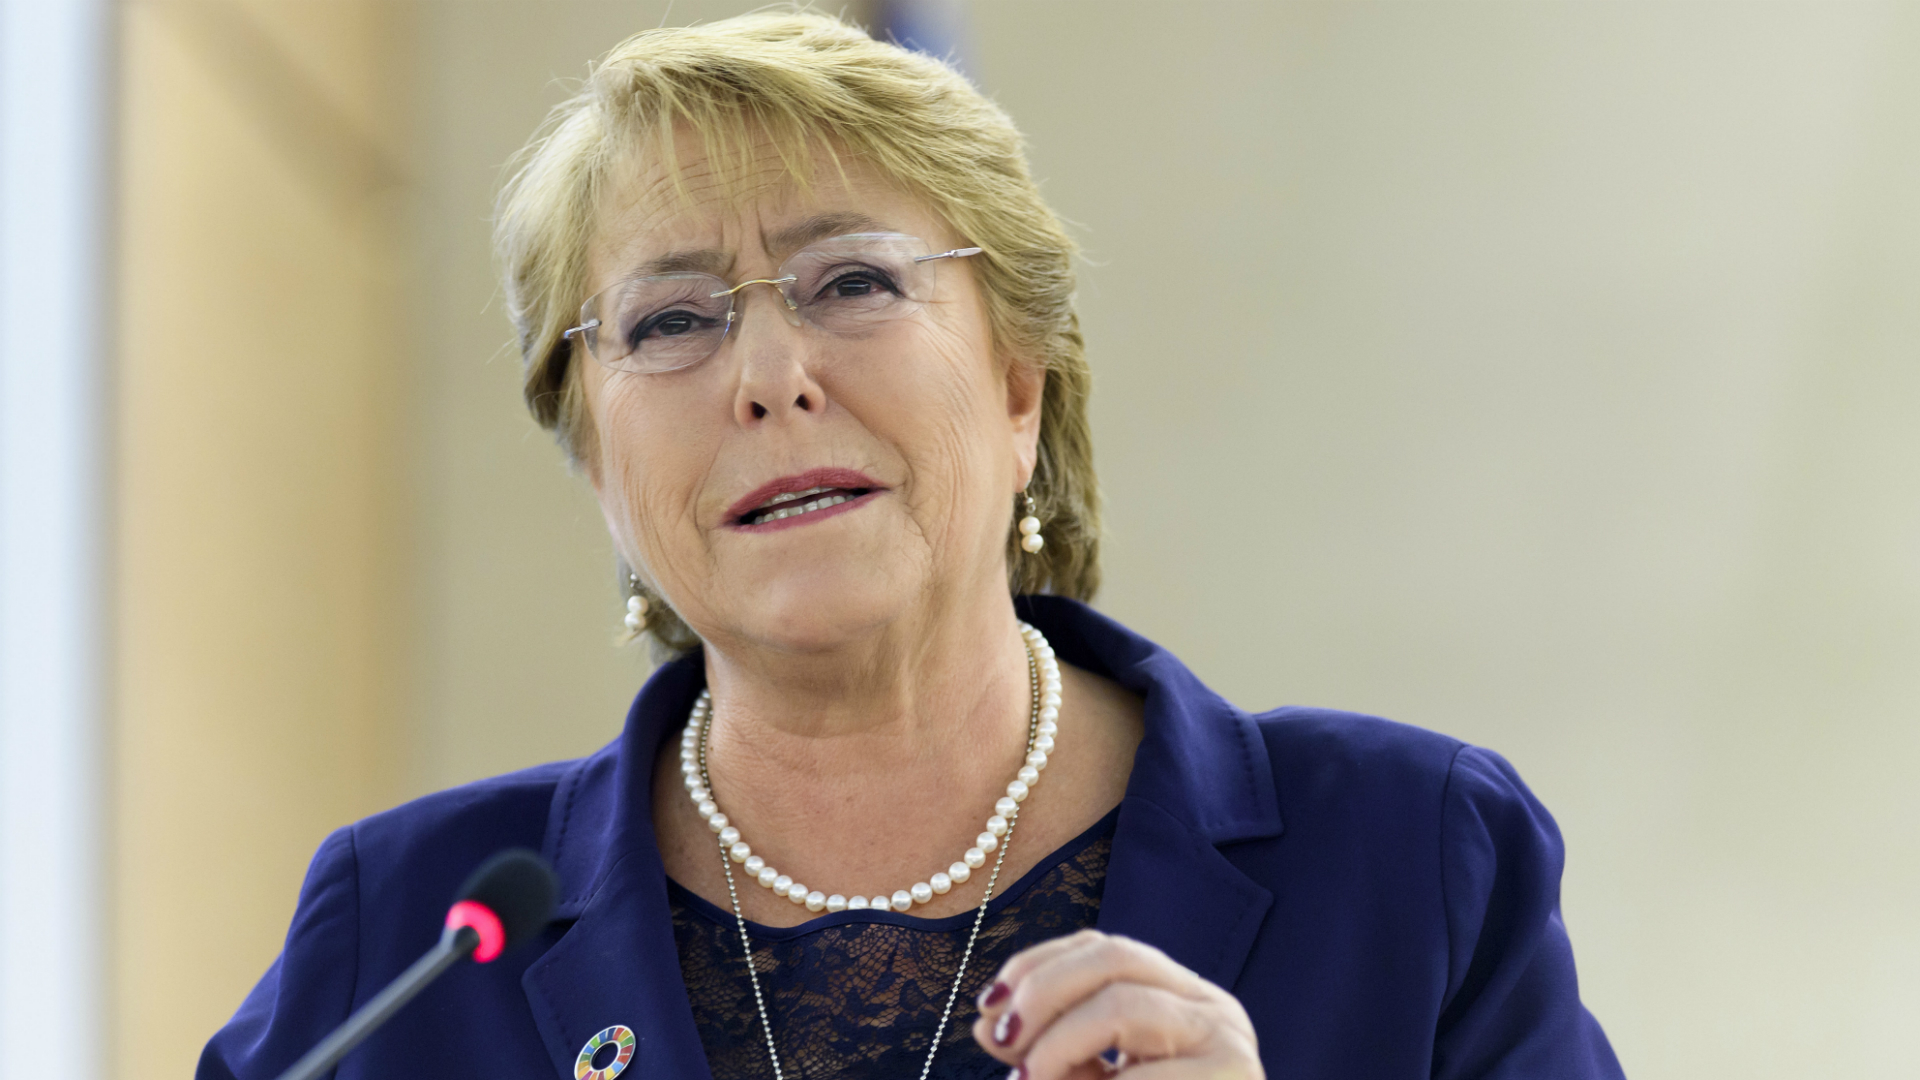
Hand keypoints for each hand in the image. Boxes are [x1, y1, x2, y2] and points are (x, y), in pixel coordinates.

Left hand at [971, 929, 1262, 1079]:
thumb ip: (1051, 1053)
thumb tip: (986, 1025)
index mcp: (1181, 997)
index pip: (1101, 947)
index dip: (1037, 965)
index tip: (987, 1006)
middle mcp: (1211, 1006)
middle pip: (1112, 957)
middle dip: (1043, 992)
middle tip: (1003, 1041)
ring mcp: (1227, 1041)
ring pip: (1122, 1005)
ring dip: (1059, 1044)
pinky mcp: (1230, 1077)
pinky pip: (1137, 1075)